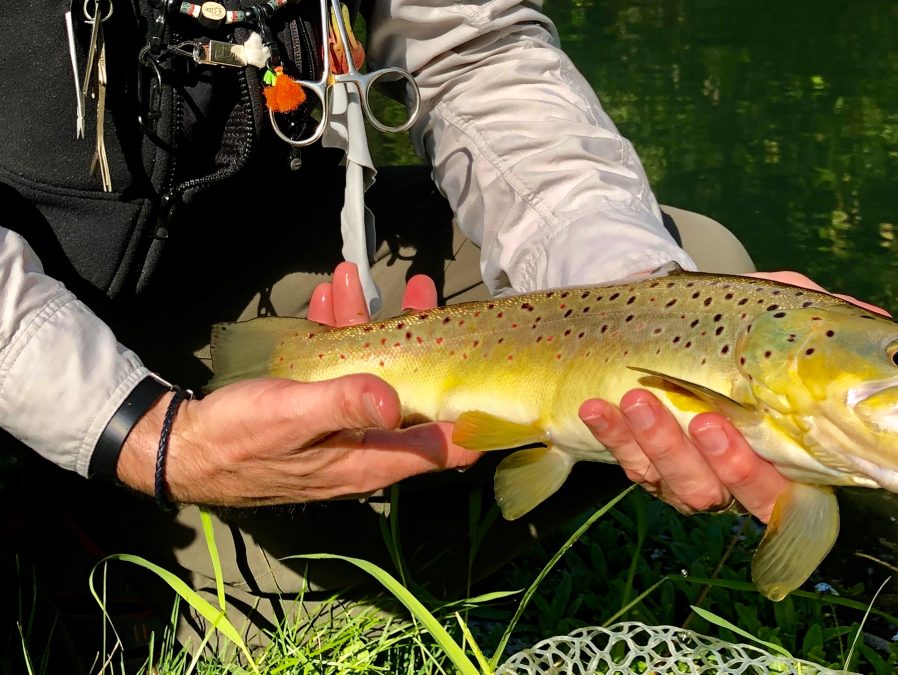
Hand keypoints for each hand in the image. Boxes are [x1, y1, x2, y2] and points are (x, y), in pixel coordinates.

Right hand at [115, 263, 478, 506]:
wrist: (181, 446)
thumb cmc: (239, 439)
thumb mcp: (292, 418)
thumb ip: (343, 406)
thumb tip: (394, 400)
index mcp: (371, 460)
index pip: (442, 447)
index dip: (474, 419)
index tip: (497, 377)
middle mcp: (365, 445)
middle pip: (414, 394)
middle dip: (422, 341)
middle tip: (424, 293)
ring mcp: (342, 425)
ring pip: (375, 371)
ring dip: (372, 324)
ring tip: (361, 277)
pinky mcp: (317, 406)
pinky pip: (340, 367)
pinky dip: (338, 332)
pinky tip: (331, 298)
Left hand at [579, 270, 889, 522]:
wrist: (668, 318)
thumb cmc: (740, 320)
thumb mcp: (783, 309)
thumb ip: (827, 316)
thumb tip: (885, 323)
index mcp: (788, 454)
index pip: (797, 495)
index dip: (790, 490)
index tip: (774, 455)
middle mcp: (742, 475)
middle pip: (738, 495)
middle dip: (723, 465)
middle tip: (705, 422)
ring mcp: (694, 474)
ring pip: (682, 485)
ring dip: (658, 444)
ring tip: (637, 399)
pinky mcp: (648, 466)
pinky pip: (631, 464)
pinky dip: (614, 436)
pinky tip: (600, 409)